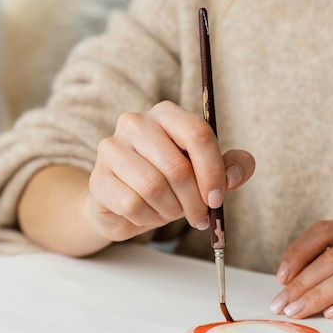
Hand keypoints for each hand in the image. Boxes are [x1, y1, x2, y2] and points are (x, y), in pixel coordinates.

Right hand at [88, 101, 254, 241]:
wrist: (123, 205)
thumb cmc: (169, 184)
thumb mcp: (205, 174)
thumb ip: (230, 168)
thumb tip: (234, 175)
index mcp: (166, 114)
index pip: (197, 134)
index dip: (213, 171)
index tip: (217, 199)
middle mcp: (136, 123)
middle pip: (177, 167)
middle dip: (193, 201)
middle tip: (198, 216)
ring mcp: (112, 148)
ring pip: (154, 188)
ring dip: (170, 210)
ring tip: (170, 212)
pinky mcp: (98, 178)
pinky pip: (132, 205)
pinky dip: (147, 218)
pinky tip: (146, 214)